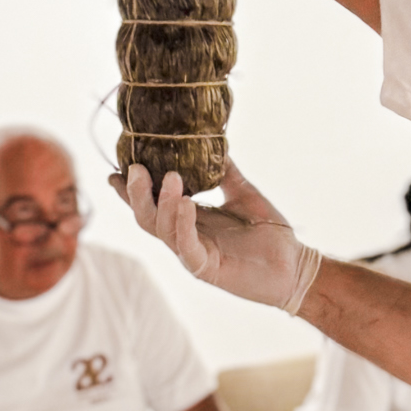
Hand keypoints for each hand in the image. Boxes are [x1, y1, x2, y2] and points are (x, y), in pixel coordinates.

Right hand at [115, 160, 321, 312]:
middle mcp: (184, 237)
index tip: (116, 170)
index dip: (131, 190)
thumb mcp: (242, 193)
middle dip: (136, 193)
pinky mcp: (207, 268)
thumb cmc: (269, 233)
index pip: (152, 204)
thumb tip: (211, 141)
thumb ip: (225, 171)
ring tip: (171, 177)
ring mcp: (193, 254)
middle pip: (147, 217)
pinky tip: (186, 203)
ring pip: (162, 230)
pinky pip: (187, 246)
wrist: (294, 266)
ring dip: (163, 202)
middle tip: (135, 168)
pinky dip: (183, 224)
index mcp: (188, 220)